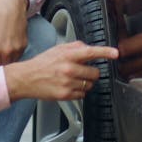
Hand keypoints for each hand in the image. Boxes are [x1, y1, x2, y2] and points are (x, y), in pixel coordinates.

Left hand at [0, 0, 28, 68]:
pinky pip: (19, 56)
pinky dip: (14, 56)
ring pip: (12, 64)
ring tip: (2, 55)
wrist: (9, 5)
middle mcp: (6, 52)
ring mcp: (17, 49)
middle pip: (3, 69)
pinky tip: (10, 47)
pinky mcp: (24, 45)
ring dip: (7, 63)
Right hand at [3, 41, 119, 101]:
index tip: (116, 53)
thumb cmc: (41, 64)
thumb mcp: (57, 49)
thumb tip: (87, 48)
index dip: (105, 52)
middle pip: (95, 73)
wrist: (26, 79)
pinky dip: (79, 91)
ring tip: (72, 79)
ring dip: (85, 83)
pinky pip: (82, 94)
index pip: (91, 52)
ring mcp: (67, 83)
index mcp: (67, 55)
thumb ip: (74, 47)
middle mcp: (68, 69)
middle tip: (82, 71)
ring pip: (90, 85)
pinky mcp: (65, 95)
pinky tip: (69, 86)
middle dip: (91, 73)